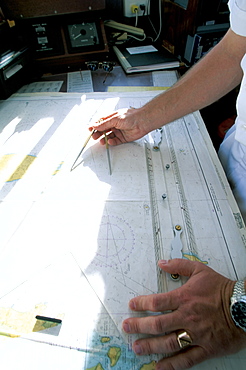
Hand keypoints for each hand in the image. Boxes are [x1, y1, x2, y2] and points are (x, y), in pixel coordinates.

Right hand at [89, 107, 152, 145]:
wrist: (142, 122)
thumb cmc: (131, 116)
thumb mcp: (115, 119)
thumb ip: (104, 124)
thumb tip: (95, 125)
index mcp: (112, 118)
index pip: (101, 122)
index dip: (95, 126)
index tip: (90, 129)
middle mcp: (115, 124)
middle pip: (104, 130)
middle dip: (98, 133)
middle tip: (94, 137)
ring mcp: (119, 131)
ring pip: (108, 136)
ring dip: (104, 139)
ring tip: (101, 141)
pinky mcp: (123, 138)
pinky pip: (115, 141)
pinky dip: (112, 142)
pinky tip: (110, 141)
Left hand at [122, 259, 245, 369]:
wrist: (243, 306)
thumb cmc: (222, 288)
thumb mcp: (200, 270)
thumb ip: (179, 265)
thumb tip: (162, 263)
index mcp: (184, 298)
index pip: (156, 302)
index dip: (141, 304)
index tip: (131, 306)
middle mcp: (187, 317)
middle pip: (157, 324)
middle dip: (139, 326)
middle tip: (127, 327)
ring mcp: (196, 334)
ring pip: (168, 343)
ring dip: (150, 346)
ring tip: (137, 348)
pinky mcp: (206, 348)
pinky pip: (186, 359)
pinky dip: (172, 365)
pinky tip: (159, 367)